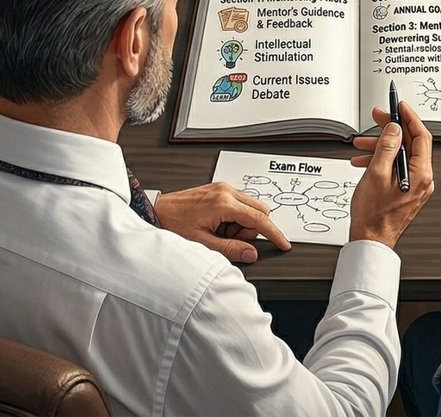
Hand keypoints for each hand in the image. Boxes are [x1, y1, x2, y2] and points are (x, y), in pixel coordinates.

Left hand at [155, 182, 291, 263]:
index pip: (259, 219)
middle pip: (259, 210)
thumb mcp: (202, 243)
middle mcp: (225, 191)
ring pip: (250, 207)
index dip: (274, 233)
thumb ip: (230, 249)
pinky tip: (217, 224)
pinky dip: (235, 216)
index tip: (283, 243)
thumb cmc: (173, 224)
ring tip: (218, 231)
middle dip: (251, 228)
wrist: (157, 210)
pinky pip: (239, 203)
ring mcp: (222, 188)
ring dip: (241, 223)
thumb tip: (251, 253)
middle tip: (229, 237)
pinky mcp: (219, 189)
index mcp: (223, 203)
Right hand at [348, 101, 433, 248]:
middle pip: (410, 144)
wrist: (370, 240)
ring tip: (361, 144)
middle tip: (377, 118)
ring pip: (400, 155)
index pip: (421, 136)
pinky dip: (381, 160)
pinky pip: (396, 167)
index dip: (409, 117)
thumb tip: (394, 128)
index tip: (399, 106)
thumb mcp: (376, 174)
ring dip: (381, 146)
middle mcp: (422, 179)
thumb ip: (387, 147)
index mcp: (420, 174)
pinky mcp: (405, 190)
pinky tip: (364, 161)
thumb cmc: (374, 216)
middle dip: (391, 130)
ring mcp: (414, 185)